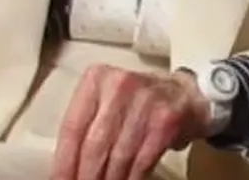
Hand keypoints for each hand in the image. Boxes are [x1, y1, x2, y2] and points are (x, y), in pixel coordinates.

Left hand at [51, 64, 210, 179]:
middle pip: (94, 145)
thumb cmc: (136, 102)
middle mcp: (120, 86)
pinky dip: (131, 179)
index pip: (73, 127)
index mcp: (97, 79)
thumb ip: (86, 125)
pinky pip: (142, 160)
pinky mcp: (165, 121)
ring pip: (118, 156)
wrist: (184, 93)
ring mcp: (146, 102)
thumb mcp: (106, 101)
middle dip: (86, 176)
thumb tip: (65, 166)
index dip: (64, 162)